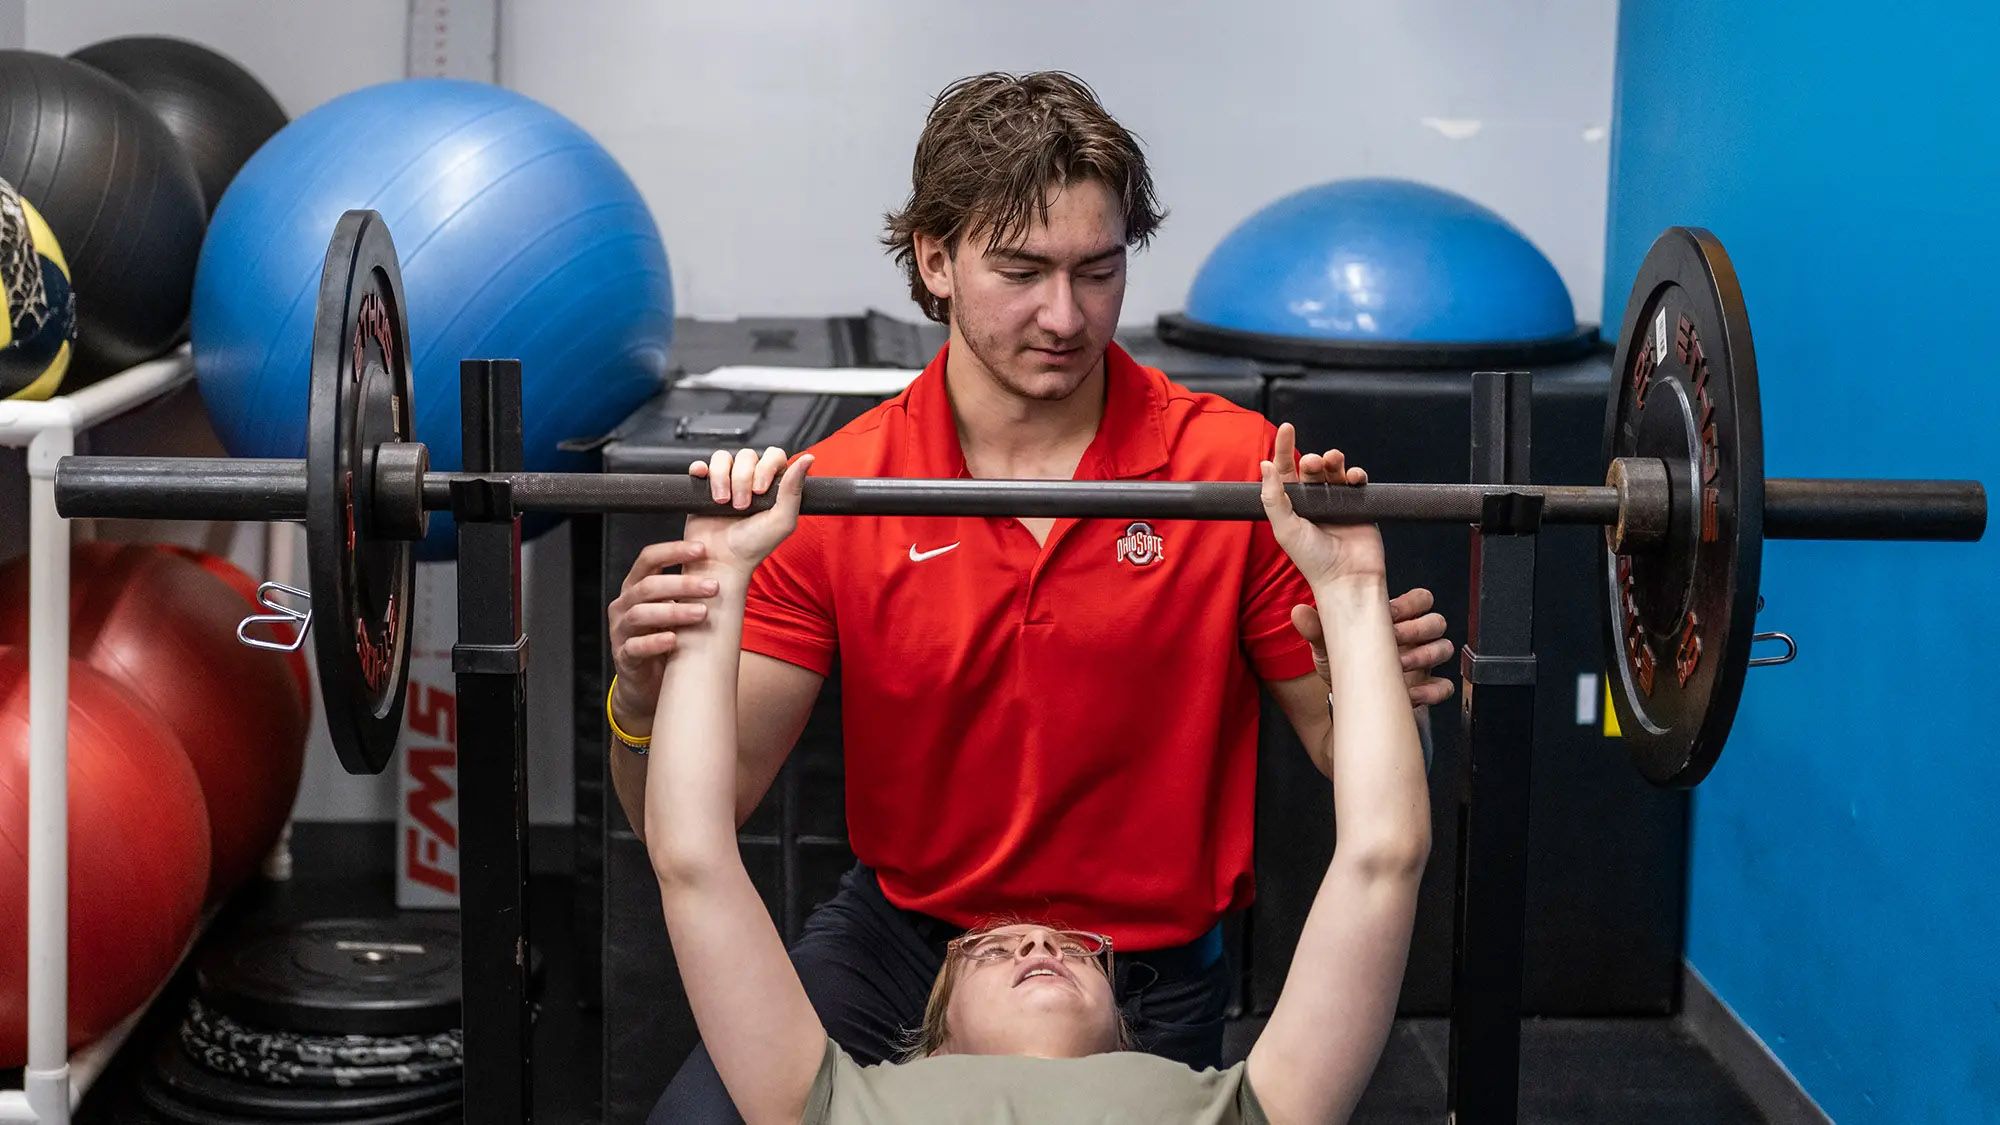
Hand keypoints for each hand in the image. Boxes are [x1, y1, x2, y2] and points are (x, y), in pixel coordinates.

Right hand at [607, 540, 723, 729]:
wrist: (646, 685)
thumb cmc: (666, 640)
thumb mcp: (675, 611)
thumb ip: (688, 592)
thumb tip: (727, 568)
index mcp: (636, 587)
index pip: (649, 559)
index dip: (674, 551)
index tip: (703, 550)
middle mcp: (624, 605)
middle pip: (648, 586)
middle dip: (682, 584)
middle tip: (713, 587)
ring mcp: (620, 631)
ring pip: (640, 615)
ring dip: (674, 612)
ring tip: (702, 613)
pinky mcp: (623, 658)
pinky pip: (635, 647)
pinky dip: (655, 643)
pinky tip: (675, 640)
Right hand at [684, 446, 813, 574]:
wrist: (722, 561)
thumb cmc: (754, 546)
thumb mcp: (782, 520)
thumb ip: (794, 489)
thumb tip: (808, 458)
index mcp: (772, 485)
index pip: (773, 455)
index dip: (766, 467)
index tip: (760, 491)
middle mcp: (749, 480)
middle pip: (747, 455)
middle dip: (742, 479)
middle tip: (742, 505)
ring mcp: (726, 482)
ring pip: (723, 457)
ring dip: (722, 478)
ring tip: (723, 502)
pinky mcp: (704, 487)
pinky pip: (701, 465)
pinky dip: (701, 469)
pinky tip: (704, 479)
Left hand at [1259, 422, 1386, 586]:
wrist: (1347, 578)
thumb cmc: (1313, 560)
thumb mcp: (1285, 528)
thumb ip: (1273, 497)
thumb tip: (1265, 465)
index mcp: (1291, 504)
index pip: (1285, 471)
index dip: (1283, 448)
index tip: (1286, 428)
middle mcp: (1313, 501)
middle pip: (1310, 467)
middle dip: (1311, 459)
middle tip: (1312, 463)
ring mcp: (1336, 501)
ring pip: (1334, 469)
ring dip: (1334, 460)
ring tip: (1333, 461)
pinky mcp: (1358, 504)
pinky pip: (1356, 481)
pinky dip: (1356, 473)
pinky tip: (1353, 477)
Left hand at [1289, 590, 1456, 708]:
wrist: (1348, 702)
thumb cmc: (1343, 666)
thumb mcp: (1328, 646)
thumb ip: (1316, 628)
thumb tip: (1300, 612)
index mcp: (1394, 618)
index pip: (1419, 599)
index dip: (1409, 604)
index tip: (1389, 614)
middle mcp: (1413, 636)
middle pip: (1436, 620)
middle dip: (1417, 629)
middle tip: (1394, 641)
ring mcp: (1423, 660)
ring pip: (1444, 648)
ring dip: (1425, 655)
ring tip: (1400, 665)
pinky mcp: (1428, 686)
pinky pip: (1444, 685)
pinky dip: (1431, 689)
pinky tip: (1410, 693)